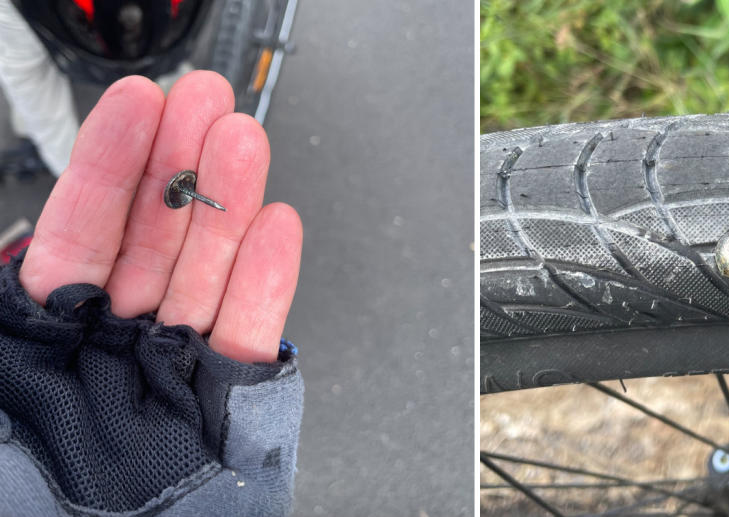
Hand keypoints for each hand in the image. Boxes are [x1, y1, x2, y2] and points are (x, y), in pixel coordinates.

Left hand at [17, 72, 301, 362]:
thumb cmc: (30, 484)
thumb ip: (20, 303)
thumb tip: (33, 265)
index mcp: (56, 325)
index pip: (83, 232)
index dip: (111, 163)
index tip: (137, 103)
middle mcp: (120, 335)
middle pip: (158, 236)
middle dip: (184, 161)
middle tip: (203, 101)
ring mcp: (180, 361)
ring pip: (209, 270)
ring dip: (231, 201)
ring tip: (242, 141)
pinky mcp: (230, 391)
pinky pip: (249, 331)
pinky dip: (267, 280)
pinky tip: (276, 225)